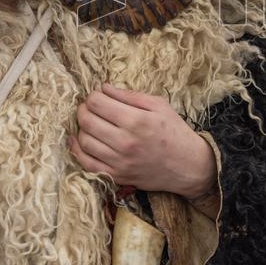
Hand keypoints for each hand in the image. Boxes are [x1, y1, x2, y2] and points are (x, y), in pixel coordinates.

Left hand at [69, 84, 215, 198]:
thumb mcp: (158, 105)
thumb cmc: (174, 131)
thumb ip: (129, 95)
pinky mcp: (117, 176)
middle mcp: (125, 141)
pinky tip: (79, 140)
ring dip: (81, 128)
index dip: (93, 95)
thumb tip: (104, 88)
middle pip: (87, 120)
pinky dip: (78, 151)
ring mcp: (119, 161)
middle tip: (89, 106)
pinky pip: (87, 164)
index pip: (98, 103)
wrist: (187, 165)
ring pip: (84, 141)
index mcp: (136, 120)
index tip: (98, 95)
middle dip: (84, 109)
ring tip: (89, 122)